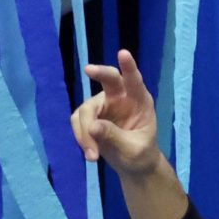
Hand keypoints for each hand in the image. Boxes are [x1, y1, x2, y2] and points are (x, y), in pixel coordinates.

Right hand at [70, 49, 160, 175]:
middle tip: (89, 70)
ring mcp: (104, 104)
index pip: (134, 81)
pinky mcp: (90, 115)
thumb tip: (92, 127)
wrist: (134, 165)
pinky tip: (91, 154)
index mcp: (139, 101)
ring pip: (87, 109)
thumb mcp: (132, 150)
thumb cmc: (140, 154)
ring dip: (85, 133)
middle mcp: (121, 97)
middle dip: (100, 73)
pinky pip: (78, 121)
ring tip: (93, 156)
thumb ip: (115, 137)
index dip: (129, 67)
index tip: (123, 54)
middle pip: (108, 78)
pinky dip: (81, 137)